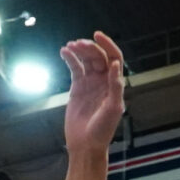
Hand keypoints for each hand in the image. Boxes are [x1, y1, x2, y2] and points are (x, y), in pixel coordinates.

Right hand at [60, 32, 125, 152]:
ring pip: (86, 60)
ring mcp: (90, 84)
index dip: (107, 45)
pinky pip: (75, 69)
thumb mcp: (113, 109)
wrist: (85, 144)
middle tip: (79, 44)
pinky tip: (64, 52)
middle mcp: (103, 81)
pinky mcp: (77, 88)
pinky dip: (70, 59)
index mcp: (114, 84)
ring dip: (79, 51)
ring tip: (70, 46)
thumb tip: (114, 65)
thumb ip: (115, 87)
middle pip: (98, 57)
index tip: (97, 35)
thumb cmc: (102, 130)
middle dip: (90, 48)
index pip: (114, 58)